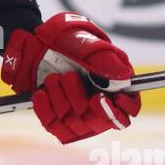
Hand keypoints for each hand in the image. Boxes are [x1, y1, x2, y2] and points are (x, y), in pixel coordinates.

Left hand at [1, 13, 140, 143]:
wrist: (35, 41)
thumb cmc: (65, 39)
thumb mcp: (85, 43)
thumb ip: (105, 59)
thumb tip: (124, 76)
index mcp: (116, 84)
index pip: (129, 108)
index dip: (120, 110)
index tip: (100, 97)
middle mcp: (99, 102)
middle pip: (98, 121)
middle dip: (79, 99)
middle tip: (68, 76)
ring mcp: (77, 112)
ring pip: (75, 125)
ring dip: (61, 101)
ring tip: (52, 78)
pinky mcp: (57, 118)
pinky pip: (54, 126)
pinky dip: (46, 110)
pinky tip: (40, 93)